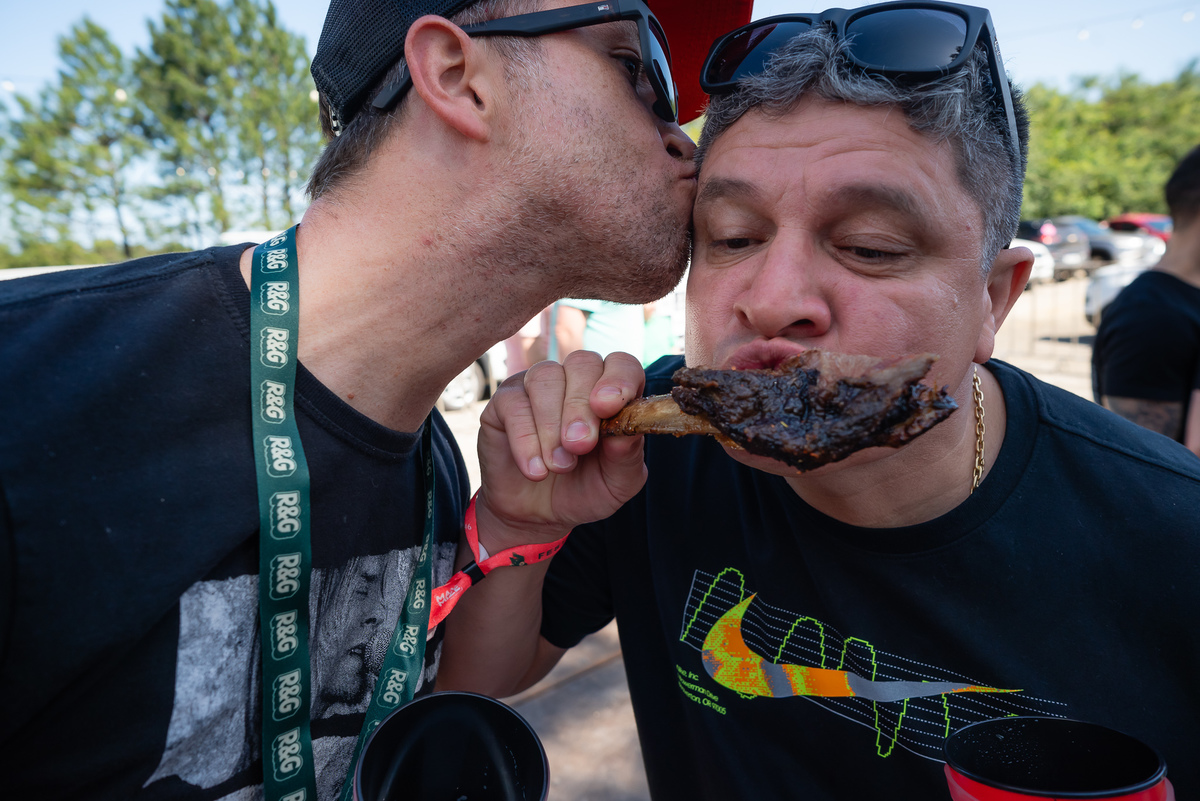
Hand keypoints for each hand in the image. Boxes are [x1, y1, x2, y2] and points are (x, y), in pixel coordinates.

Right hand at [475, 350, 647, 550]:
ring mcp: (538, 386)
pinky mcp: (505, 402)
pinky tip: (535, 470)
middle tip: (579, 446)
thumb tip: (625, 432)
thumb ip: (627, 456)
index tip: (608, 407)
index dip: (618, 378)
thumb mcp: (617, 484)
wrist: (536, 515)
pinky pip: (514, 404)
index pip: (622, 363)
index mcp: (611, 393)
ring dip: (552, 424)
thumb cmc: (584, 490)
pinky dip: (526, 440)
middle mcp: (575, 380)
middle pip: (582, 364)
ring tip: (559, 465)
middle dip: (581, 406)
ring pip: (545, 377)